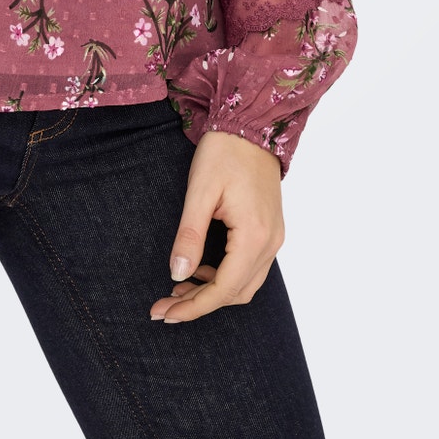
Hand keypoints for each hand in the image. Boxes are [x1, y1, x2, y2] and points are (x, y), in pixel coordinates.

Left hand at [149, 129, 284, 323]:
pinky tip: (201, 269)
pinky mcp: (270, 230)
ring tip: (178, 290)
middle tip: (164, 306)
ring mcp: (274, 237)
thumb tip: (177, 274)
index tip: (164, 314)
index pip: (224, 289)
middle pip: (236, 293)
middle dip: (200, 304)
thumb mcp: (200, 191)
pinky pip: (250, 267)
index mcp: (254, 236)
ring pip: (245, 284)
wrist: (252, 124)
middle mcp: (271, 243)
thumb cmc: (224, 152)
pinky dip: (225, 276)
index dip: (193, 307)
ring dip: (213, 292)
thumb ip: (190, 234)